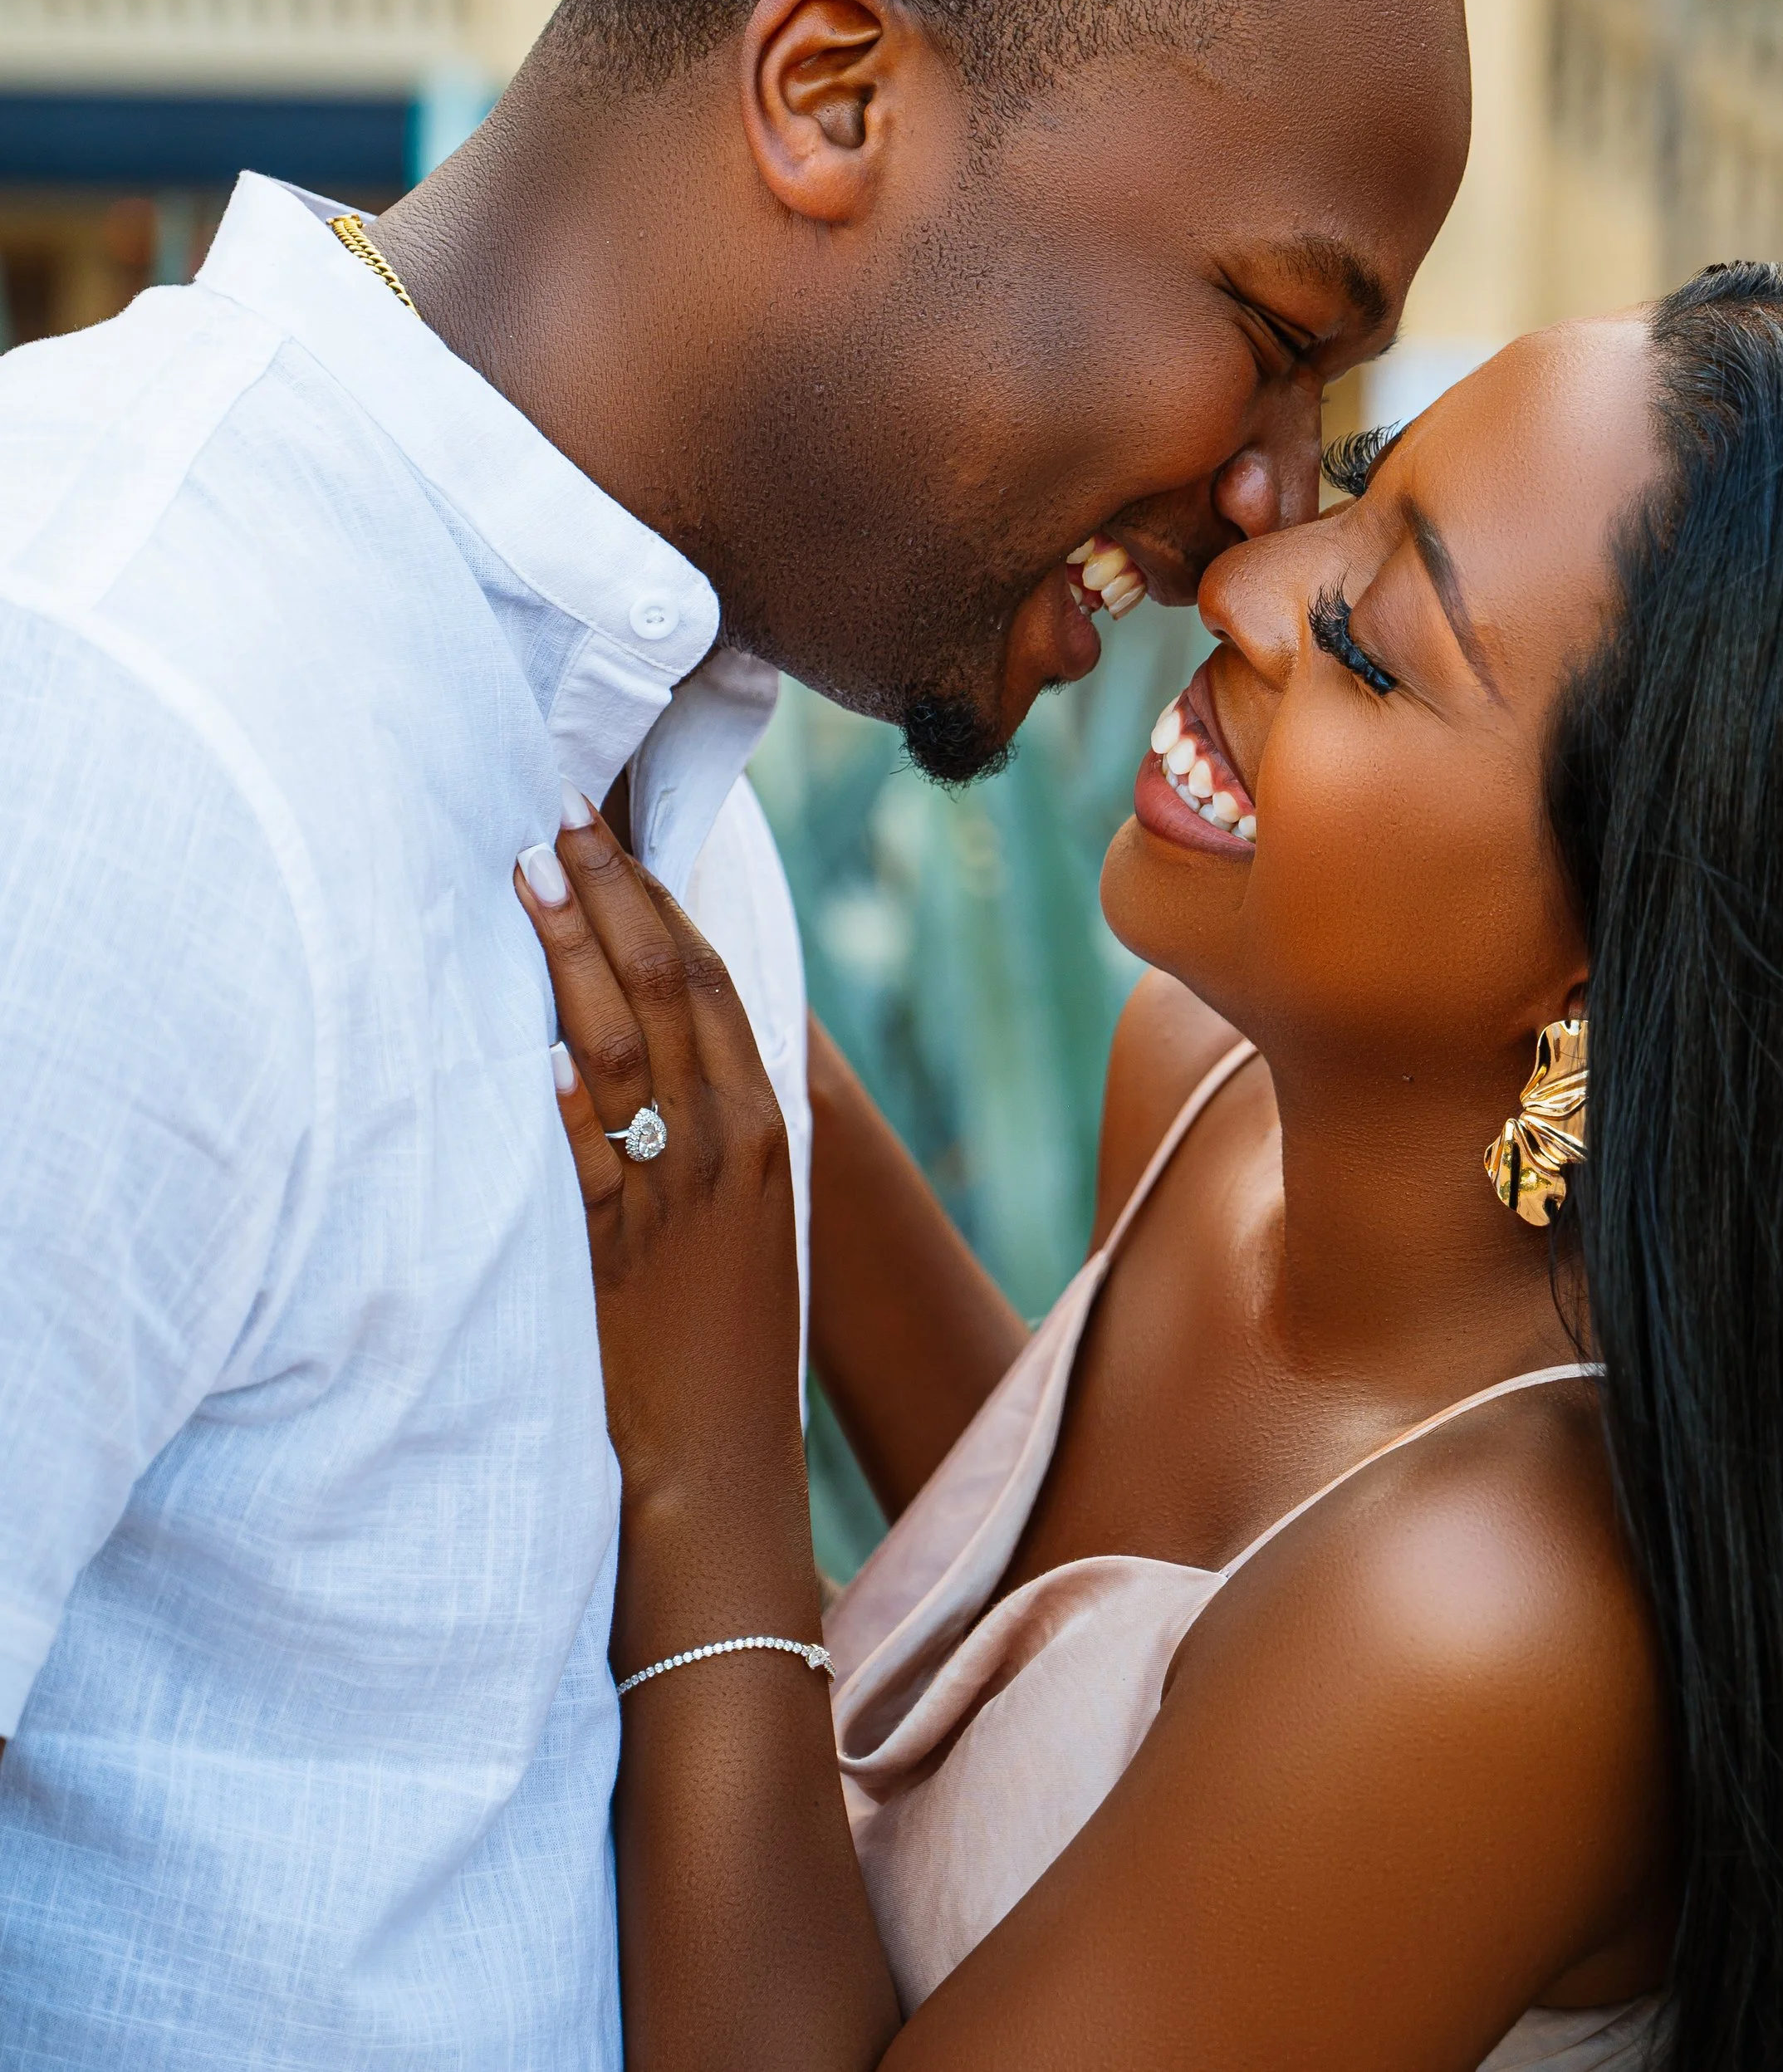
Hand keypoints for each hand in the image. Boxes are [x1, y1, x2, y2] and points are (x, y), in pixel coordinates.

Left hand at [516, 800, 799, 1511]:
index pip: (710, 977)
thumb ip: (705, 1120)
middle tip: (549, 814)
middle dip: (605, 892)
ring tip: (520, 876)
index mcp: (762, 1124)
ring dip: (568, 951)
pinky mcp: (612, 1250)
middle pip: (668, 986)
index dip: (653, 896)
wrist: (721, 1467)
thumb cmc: (719, 1336)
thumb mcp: (741, 1212)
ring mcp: (673, 1194)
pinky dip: (555, 1087)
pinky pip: (582, 1150)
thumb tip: (648, 1030)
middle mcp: (726, 1144)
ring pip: (619, 1044)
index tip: (601, 829)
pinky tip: (521, 1027)